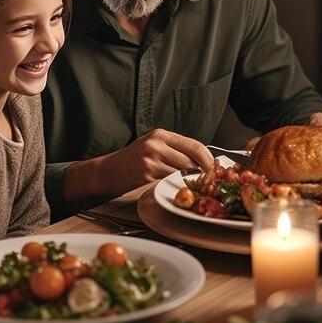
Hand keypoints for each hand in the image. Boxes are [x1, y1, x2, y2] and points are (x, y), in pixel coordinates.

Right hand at [63, 129, 213, 209]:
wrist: (108, 171)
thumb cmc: (132, 160)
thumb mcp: (153, 146)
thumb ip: (175, 149)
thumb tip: (203, 159)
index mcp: (160, 135)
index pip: (195, 145)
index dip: (208, 159)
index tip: (213, 168)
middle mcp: (156, 145)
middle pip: (192, 160)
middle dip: (201, 172)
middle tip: (205, 180)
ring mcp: (151, 160)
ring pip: (183, 172)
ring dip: (188, 181)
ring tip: (187, 184)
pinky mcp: (147, 175)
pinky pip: (170, 182)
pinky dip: (175, 186)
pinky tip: (172, 186)